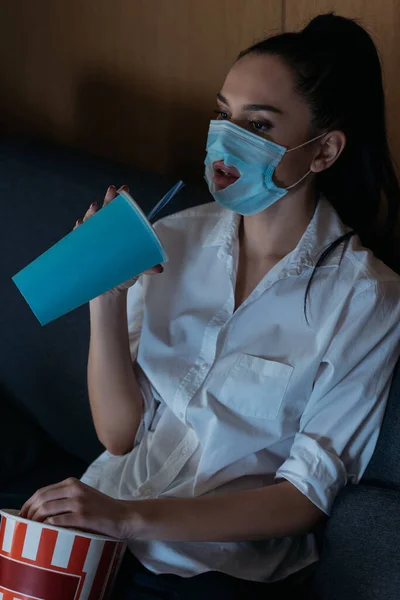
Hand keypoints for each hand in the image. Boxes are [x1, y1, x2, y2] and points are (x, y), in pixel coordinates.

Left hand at [20, 478, 136, 538]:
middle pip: (41, 499)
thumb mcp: (83, 495)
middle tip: (26, 525)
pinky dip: (48, 527)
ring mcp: (78, 503)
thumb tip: (39, 507)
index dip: (28, 503)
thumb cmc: (101, 508)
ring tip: (33, 530)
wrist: (123, 516)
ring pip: (46, 509)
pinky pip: (57, 521)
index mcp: (72, 482)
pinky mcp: (82, 517)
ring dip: (36, 521)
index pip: (42, 491)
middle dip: (29, 513)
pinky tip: (46, 532)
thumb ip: (65, 496)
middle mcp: (74, 489)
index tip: (23, 515)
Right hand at [75, 184, 162, 297]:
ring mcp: (95, 240)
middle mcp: (108, 233)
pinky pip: (79, 237)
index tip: (124, 189)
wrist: (108, 293)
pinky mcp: (84, 250)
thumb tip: (158, 269)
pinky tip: (80, 225)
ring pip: (92, 222)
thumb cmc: (125, 276)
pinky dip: (79, 230)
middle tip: (111, 191)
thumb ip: (147, 268)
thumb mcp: (137, 270)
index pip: (122, 212)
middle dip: (108, 200)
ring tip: (95, 207)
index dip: (121, 199)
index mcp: (121, 233)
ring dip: (92, 213)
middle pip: (107, 212)